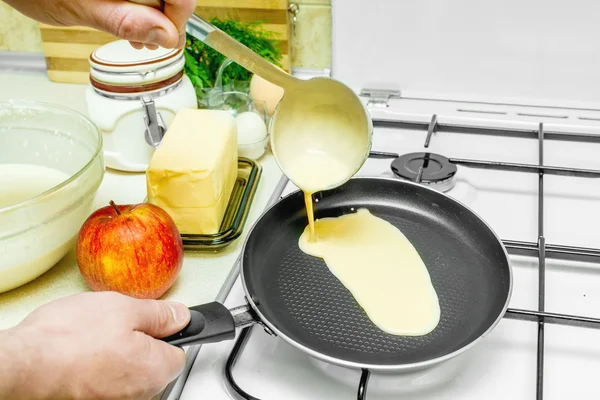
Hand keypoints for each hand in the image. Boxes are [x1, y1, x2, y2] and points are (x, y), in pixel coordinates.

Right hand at [0, 291, 190, 399]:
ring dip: (116, 353)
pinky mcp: (92, 399)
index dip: (166, 331)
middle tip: (116, 324)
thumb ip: (160, 314)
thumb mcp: (125, 308)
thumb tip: (180, 316)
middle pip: (153, 362)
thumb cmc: (70, 339)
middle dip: (140, 341)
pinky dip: (97, 366)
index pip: (179, 350)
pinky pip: (106, 379)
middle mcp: (140, 393)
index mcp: (156, 369)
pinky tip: (81, 352)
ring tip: (93, 337)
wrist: (24, 363)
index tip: (152, 321)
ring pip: (127, 371)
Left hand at [2, 0, 195, 48]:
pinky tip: (133, 22)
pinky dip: (143, 9)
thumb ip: (124, 21)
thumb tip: (166, 36)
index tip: (168, 41)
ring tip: (138, 38)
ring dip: (156, 16)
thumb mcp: (78, 8)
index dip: (179, 18)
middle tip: (149, 44)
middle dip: (167, 19)